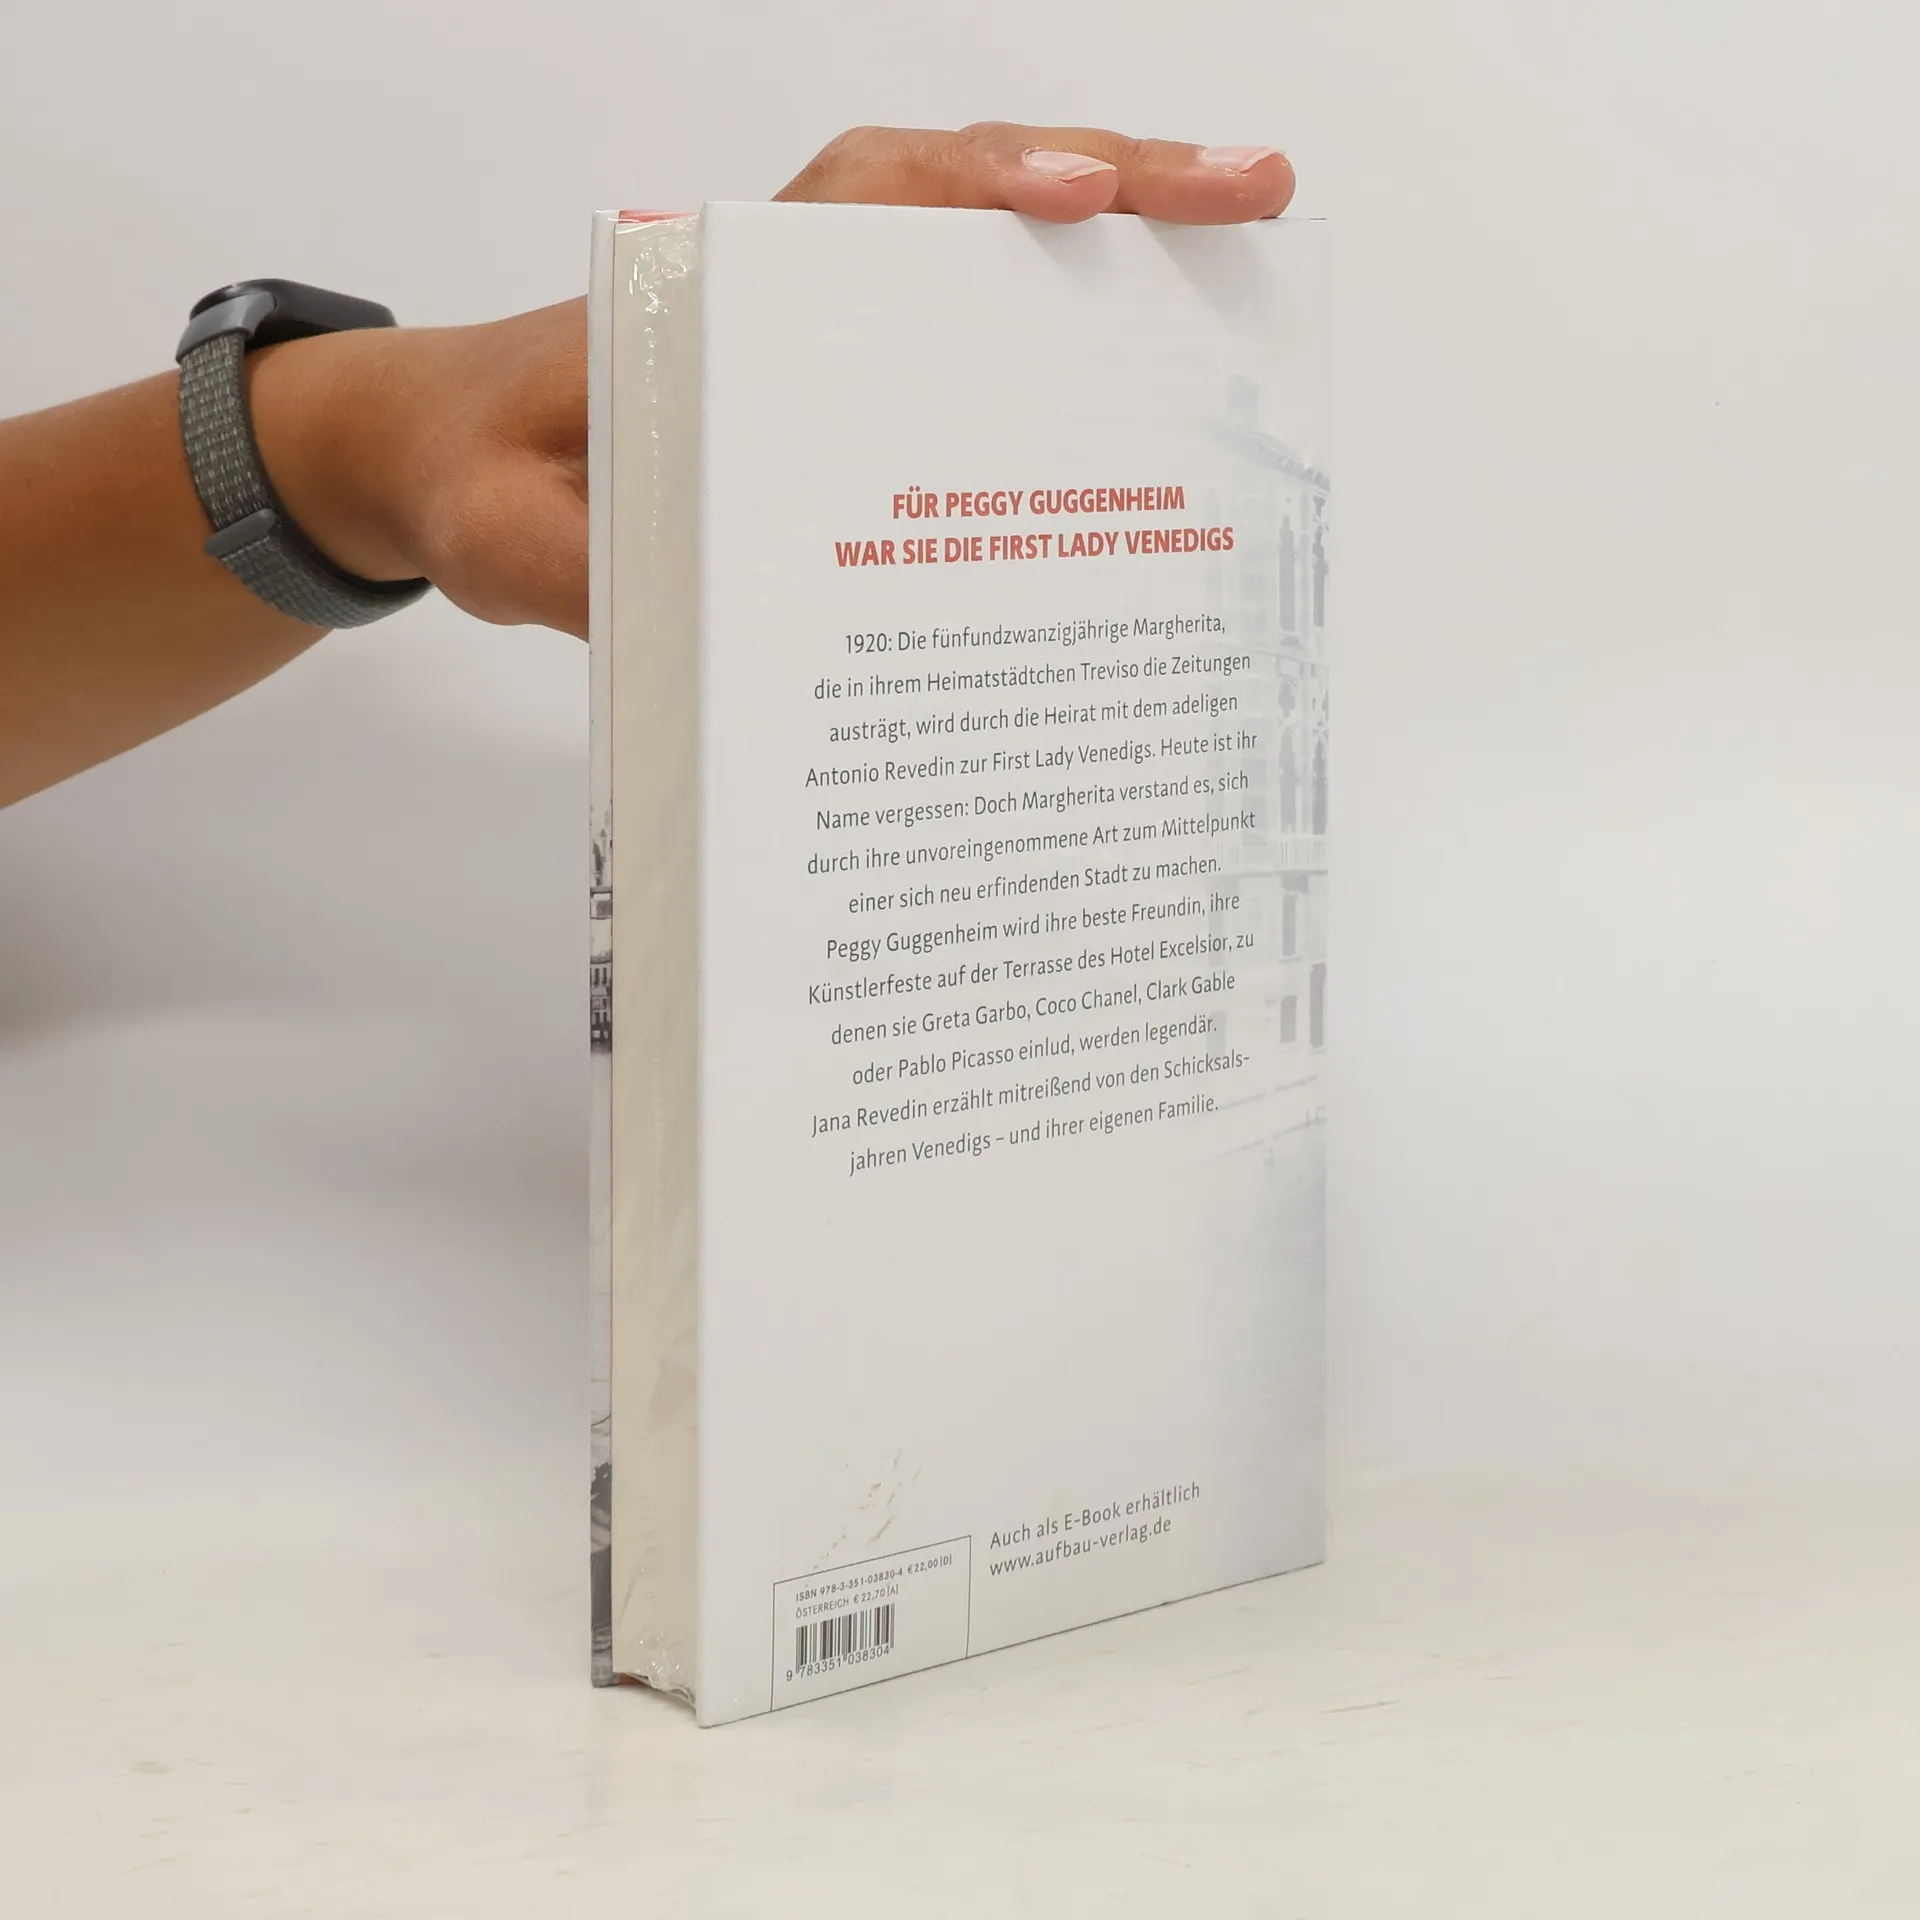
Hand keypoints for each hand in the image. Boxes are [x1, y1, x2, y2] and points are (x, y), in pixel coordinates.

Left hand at [256, 125, 1294, 640]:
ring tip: (1246, 250)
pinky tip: (1152, 370)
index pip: (860, 201)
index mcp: (711, 290)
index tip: (1072, 201)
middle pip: (965, 199)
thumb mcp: (503, 536)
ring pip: (984, 260)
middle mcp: (786, 285)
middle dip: (1116, 186)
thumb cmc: (473, 478)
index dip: (974, 188)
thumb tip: (722, 611)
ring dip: (1119, 250)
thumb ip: (587, 568)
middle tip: (1250, 193)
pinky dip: (1064, 333)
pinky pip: (967, 336)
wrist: (442, 463)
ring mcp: (822, 328)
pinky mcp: (838, 388)